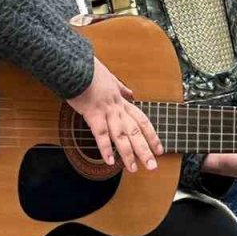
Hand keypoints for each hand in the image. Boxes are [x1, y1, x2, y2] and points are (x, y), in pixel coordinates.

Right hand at [67, 58, 162, 173]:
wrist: (77, 66)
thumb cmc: (91, 71)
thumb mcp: (111, 77)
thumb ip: (121, 88)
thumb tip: (131, 93)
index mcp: (122, 102)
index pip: (142, 121)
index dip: (152, 136)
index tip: (159, 149)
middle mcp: (118, 109)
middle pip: (135, 132)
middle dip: (145, 150)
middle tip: (153, 166)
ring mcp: (106, 112)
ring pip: (121, 136)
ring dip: (128, 154)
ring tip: (133, 169)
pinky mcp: (93, 114)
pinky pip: (101, 134)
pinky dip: (106, 148)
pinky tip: (110, 161)